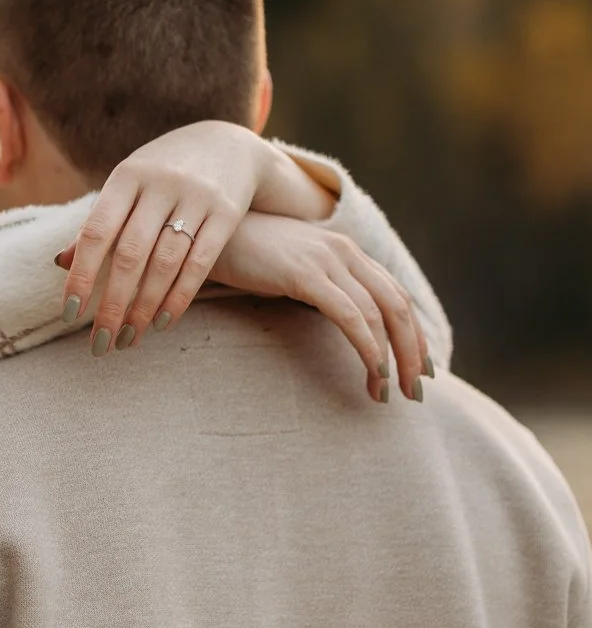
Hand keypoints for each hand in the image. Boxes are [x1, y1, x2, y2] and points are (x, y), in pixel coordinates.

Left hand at [58, 121, 260, 352]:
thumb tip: (60, 262)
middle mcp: (160, 183)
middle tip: (100, 344)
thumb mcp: (129, 185)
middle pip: (129, 254)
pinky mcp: (227, 212)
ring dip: (144, 308)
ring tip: (129, 338)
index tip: (70, 314)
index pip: (96, 231)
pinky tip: (162, 323)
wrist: (229, 144)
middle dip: (112, 304)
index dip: (81, 274)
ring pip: (164, 263)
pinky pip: (199, 263)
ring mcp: (196, 196)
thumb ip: (101, 221)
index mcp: (127, 175)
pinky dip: (179, 297)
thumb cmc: (163, 173)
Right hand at [212, 213, 431, 401]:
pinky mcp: (305, 274)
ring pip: (379, 313)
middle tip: (415, 390)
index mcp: (346, 250)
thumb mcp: (294, 269)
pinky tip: (372, 371)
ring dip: (392, 358)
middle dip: (412, 351)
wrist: (207, 234)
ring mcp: (326, 260)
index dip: (414, 332)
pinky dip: (368, 347)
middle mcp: (344, 251)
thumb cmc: (246, 257)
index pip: (395, 294)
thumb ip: (320, 285)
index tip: (420, 368)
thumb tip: (339, 321)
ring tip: (389, 392)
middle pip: (397, 305)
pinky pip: (350, 316)